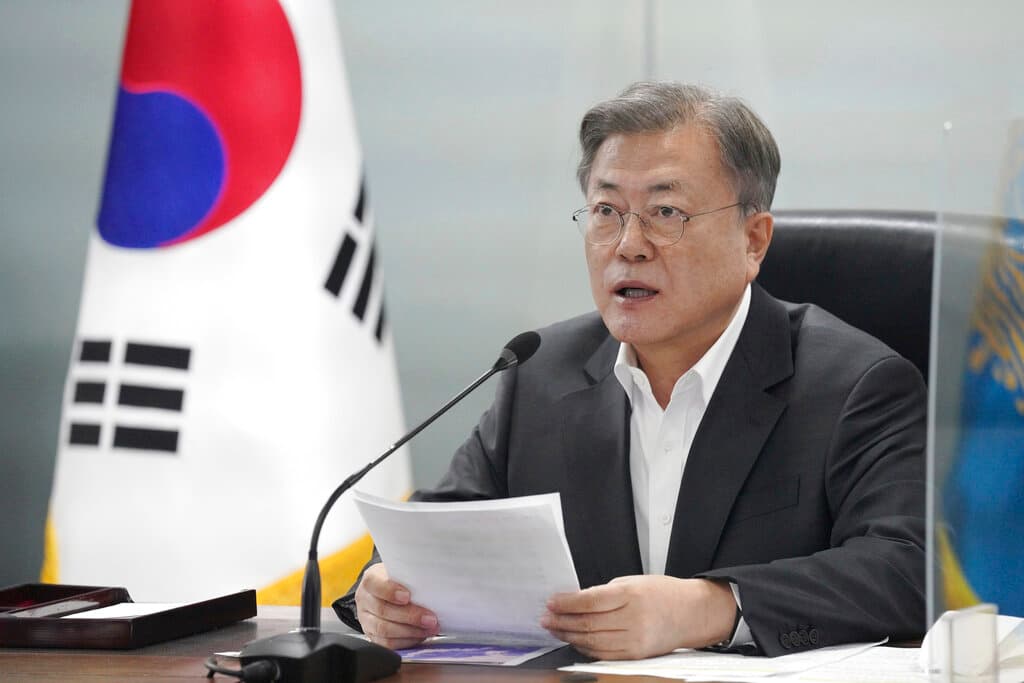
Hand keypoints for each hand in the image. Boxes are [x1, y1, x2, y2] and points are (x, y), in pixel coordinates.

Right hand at [354, 563, 439, 648]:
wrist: (385, 591)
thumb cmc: (397, 580)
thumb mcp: (401, 572)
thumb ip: (411, 578)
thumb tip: (433, 585)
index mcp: (370, 580)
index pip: (374, 584)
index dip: (390, 591)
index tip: (407, 596)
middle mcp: (365, 600)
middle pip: (383, 610)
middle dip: (410, 616)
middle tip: (430, 618)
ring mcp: (366, 620)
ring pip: (384, 630)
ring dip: (411, 631)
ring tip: (430, 628)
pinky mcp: (372, 636)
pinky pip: (387, 644)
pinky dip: (406, 641)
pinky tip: (420, 635)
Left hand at [540, 576, 735, 659]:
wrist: (691, 613)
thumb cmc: (662, 593)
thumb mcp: (632, 581)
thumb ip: (604, 593)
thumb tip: (575, 602)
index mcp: (631, 594)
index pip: (589, 601)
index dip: (566, 603)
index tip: (551, 602)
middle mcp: (633, 619)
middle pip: (588, 623)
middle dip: (562, 621)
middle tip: (546, 618)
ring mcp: (635, 640)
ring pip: (593, 642)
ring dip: (569, 636)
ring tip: (555, 629)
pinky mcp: (636, 655)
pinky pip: (604, 655)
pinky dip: (586, 649)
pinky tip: (575, 641)